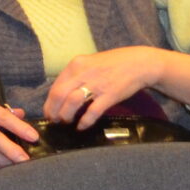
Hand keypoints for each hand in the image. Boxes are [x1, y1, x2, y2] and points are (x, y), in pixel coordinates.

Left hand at [43, 47, 171, 128]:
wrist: (139, 63)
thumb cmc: (114, 63)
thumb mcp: (90, 63)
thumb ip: (76, 75)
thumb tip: (62, 94)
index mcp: (76, 64)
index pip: (55, 86)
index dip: (49, 102)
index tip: (49, 111)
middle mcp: (83, 73)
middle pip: (58, 95)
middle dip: (53, 111)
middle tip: (55, 121)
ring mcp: (96, 84)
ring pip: (72, 103)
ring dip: (66, 116)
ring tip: (67, 122)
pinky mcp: (109, 95)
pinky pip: (91, 112)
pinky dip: (84, 122)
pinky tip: (81, 126)